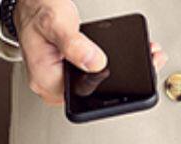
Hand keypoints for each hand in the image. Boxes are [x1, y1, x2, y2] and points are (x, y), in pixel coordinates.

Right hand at [15, 0, 167, 104]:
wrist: (31, 2)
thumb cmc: (37, 10)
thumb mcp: (56, 23)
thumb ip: (74, 45)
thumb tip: (94, 63)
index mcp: (46, 80)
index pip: (84, 97)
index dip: (110, 89)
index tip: (133, 76)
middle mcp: (53, 83)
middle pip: (95, 92)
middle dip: (125, 80)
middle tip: (149, 63)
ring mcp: (64, 78)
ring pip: (98, 84)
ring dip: (124, 73)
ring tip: (147, 57)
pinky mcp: (72, 71)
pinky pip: (96, 73)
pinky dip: (115, 64)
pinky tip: (131, 54)